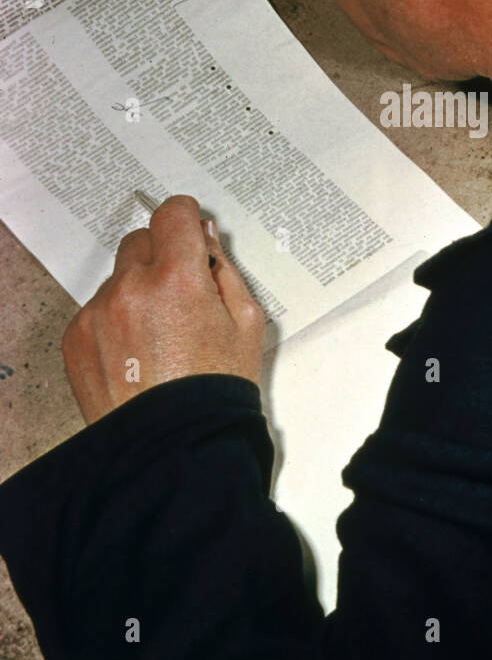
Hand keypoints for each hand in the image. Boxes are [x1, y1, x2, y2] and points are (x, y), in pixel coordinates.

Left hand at [62, 196, 265, 424]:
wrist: (173, 446)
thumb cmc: (213, 392)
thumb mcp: (245, 323)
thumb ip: (223, 270)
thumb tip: (205, 239)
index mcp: (177, 279)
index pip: (173, 213)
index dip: (186, 219)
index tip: (189, 229)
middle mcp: (131, 289)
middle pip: (141, 241)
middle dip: (162, 258)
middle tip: (181, 294)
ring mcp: (97, 314)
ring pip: (117, 278)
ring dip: (136, 292)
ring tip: (159, 338)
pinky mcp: (76, 338)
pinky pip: (96, 310)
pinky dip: (114, 322)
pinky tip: (137, 354)